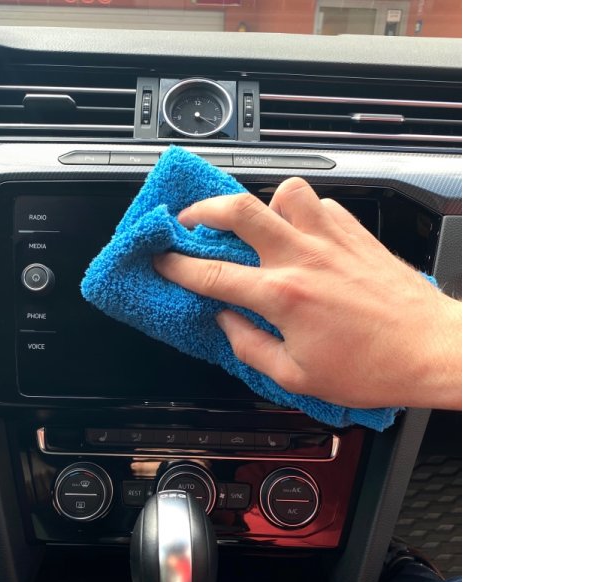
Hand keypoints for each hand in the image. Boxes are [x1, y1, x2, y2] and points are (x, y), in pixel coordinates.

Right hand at [153, 178, 460, 409]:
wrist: (431, 349)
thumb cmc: (373, 368)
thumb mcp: (298, 378)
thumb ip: (250, 348)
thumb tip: (225, 325)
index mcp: (283, 296)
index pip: (212, 273)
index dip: (176, 265)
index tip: (160, 260)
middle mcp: (304, 258)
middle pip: (238, 209)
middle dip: (202, 210)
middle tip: (190, 222)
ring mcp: (332, 240)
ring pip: (285, 192)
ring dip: (263, 203)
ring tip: (256, 223)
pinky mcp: (357, 234)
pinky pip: (321, 204)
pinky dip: (303, 213)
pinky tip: (301, 234)